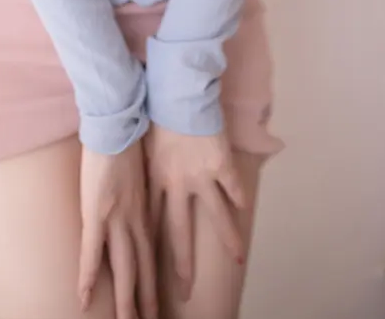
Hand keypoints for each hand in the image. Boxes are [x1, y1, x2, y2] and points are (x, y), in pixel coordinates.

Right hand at [79, 140, 157, 318]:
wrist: (117, 125)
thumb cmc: (126, 143)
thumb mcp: (138, 175)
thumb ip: (136, 195)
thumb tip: (131, 207)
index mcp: (143, 211)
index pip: (149, 255)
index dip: (152, 281)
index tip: (155, 304)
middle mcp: (134, 220)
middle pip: (141, 268)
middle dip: (145, 299)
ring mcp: (115, 219)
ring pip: (123, 268)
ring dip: (126, 299)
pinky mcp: (96, 213)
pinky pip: (92, 252)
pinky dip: (88, 277)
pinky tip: (85, 298)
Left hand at [144, 124, 246, 301]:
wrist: (175, 93)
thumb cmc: (154, 113)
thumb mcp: (143, 146)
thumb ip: (145, 168)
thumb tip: (139, 186)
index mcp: (154, 180)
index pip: (153, 223)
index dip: (153, 248)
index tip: (151, 271)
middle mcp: (177, 185)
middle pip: (179, 233)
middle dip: (182, 265)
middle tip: (184, 291)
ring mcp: (201, 176)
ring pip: (216, 216)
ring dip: (227, 239)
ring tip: (236, 260)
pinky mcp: (220, 163)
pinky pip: (233, 187)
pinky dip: (239, 200)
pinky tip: (245, 212)